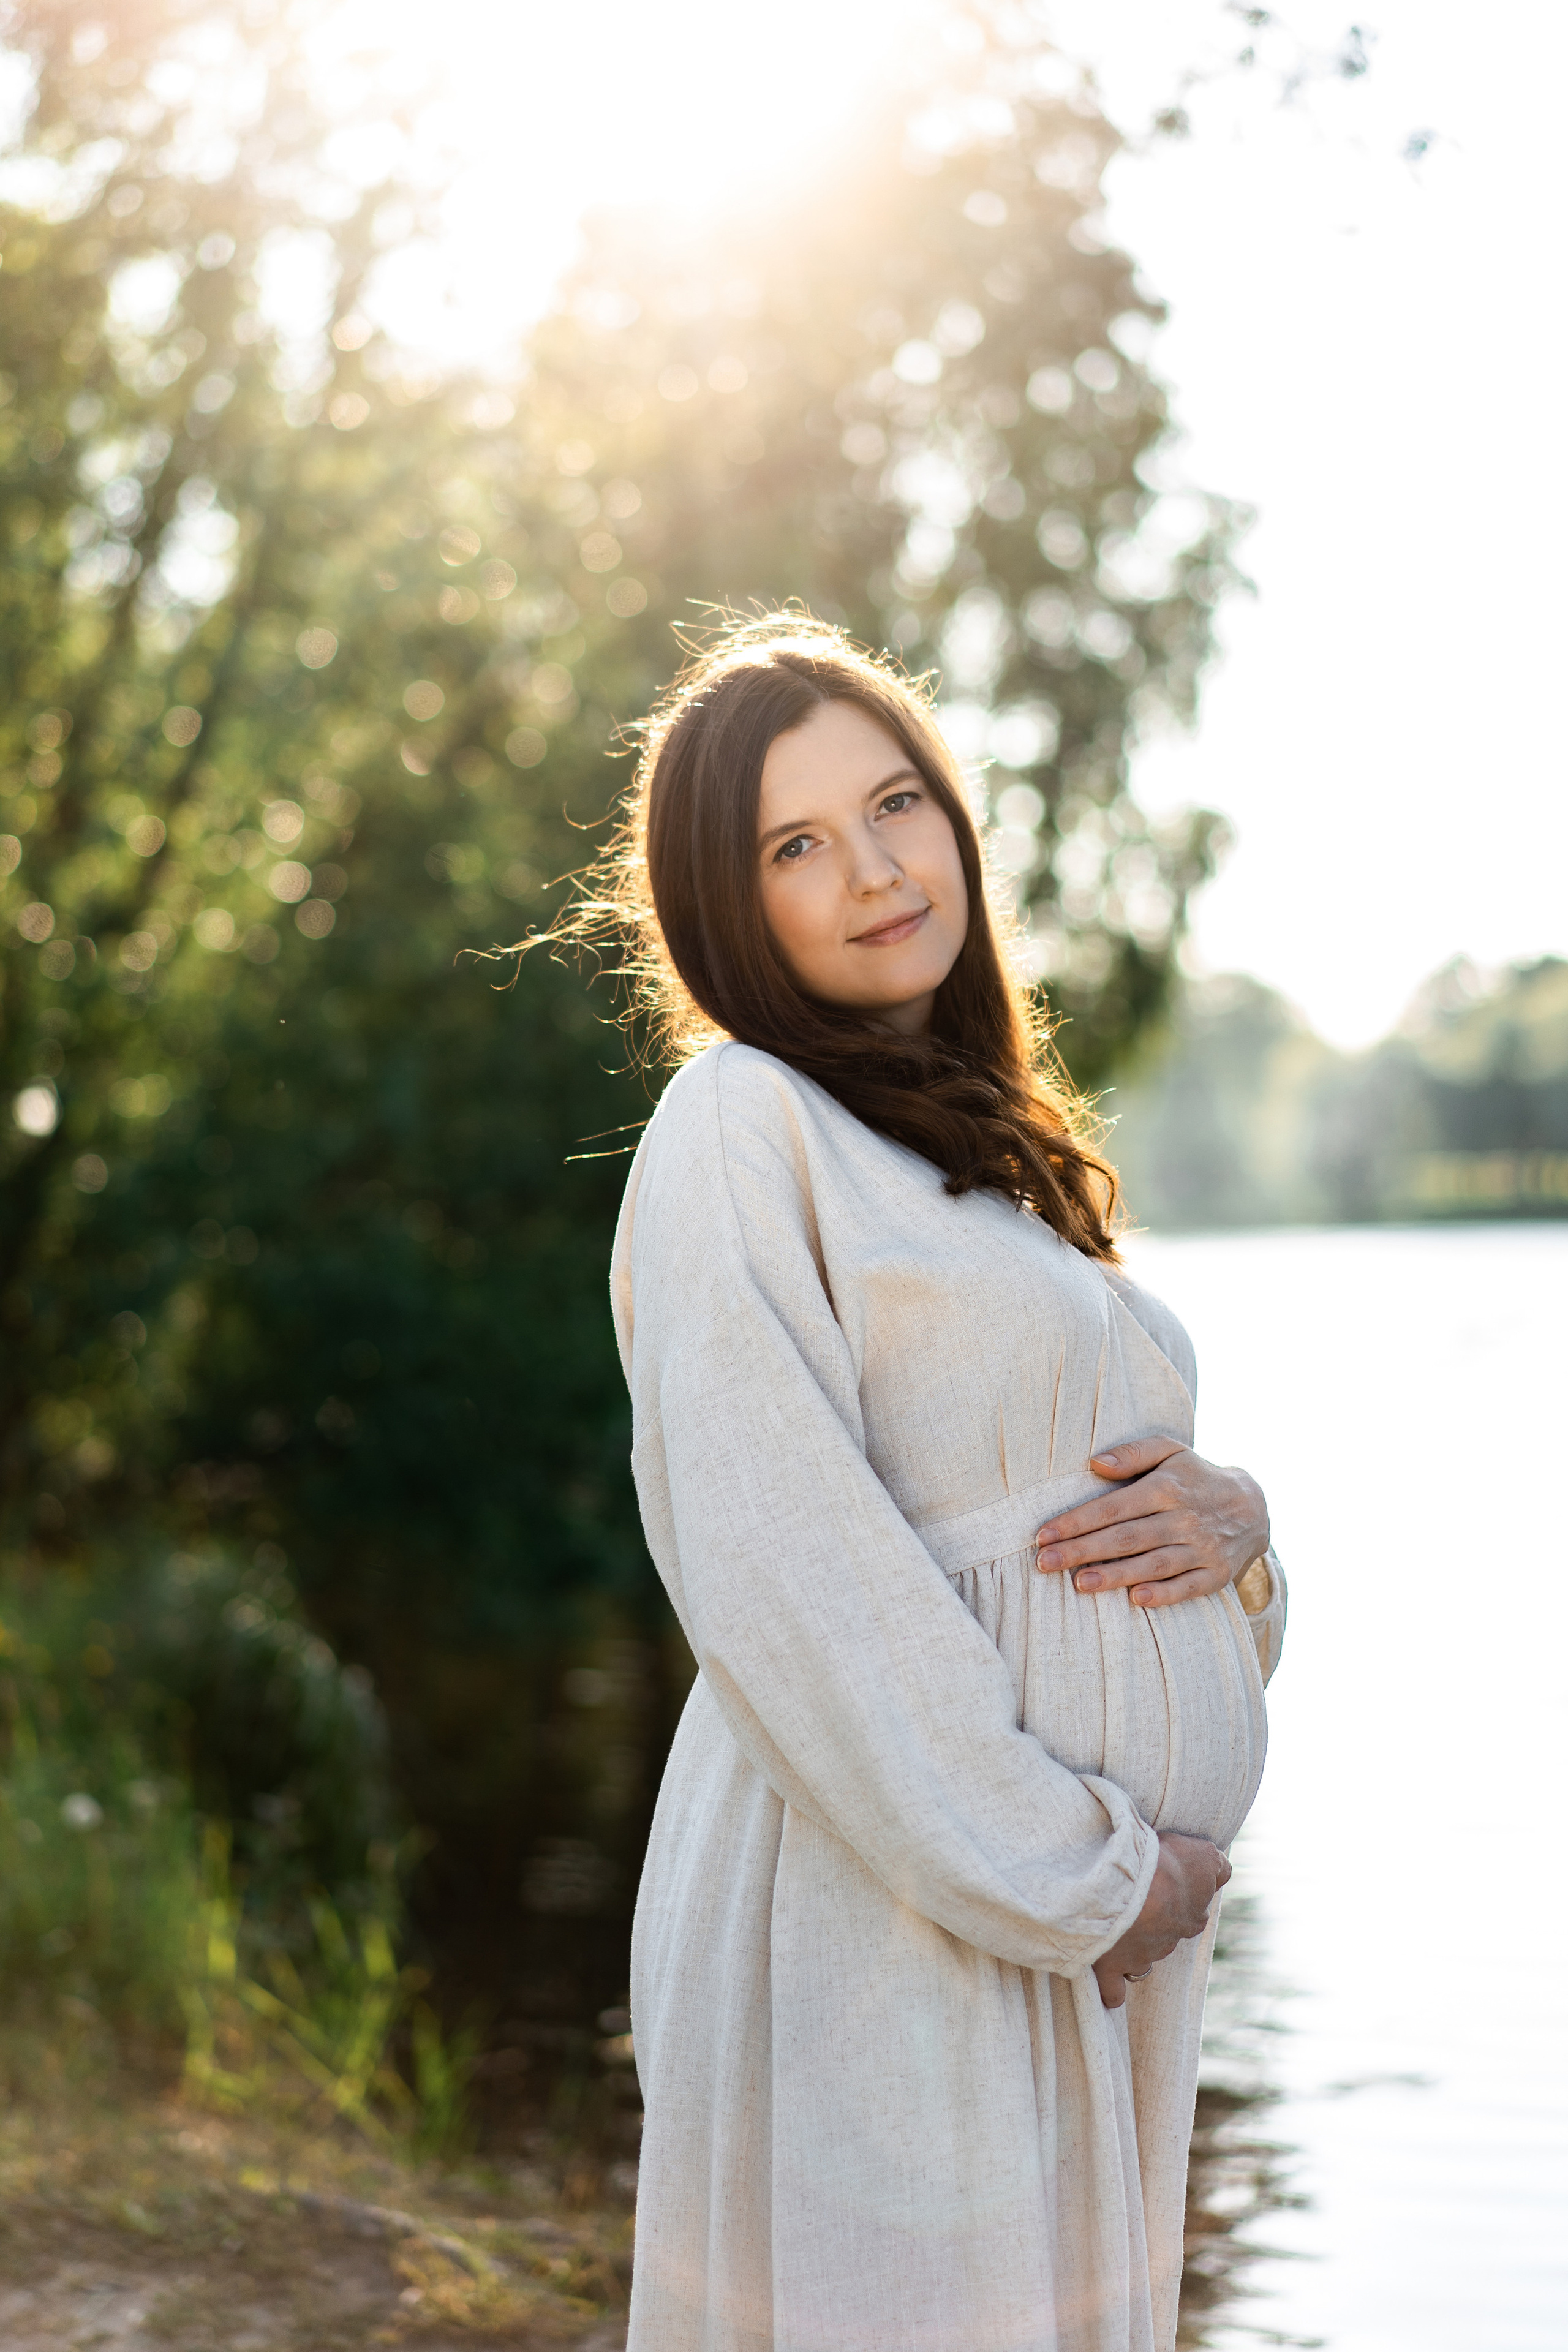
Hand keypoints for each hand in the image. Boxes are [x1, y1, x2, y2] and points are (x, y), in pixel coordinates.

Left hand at [1035, 1437, 1268, 1610]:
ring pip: (1152, 1564)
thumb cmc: (1195, 1477)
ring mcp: (1202, 1549)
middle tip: (1044, 1563)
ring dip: (1115, 1575)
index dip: (1076, 1521)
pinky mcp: (1215, 1575)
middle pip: (1125, 1538)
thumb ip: (1133, 1453)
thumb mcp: (1170, 1451)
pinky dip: (1164, 1594)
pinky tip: (1136, 1599)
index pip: (1113, 1507)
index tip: (1043, 1534)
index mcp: (1166, 1488)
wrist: (1253, 1506)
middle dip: (1082, 1550)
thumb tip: (1096, 1463)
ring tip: (1079, 1584)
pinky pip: (1187, 1587)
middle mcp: (1184, 1518)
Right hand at [1093, 1831, 1230, 2007]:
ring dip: (1131, 1948)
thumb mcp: (1203, 1855)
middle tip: (1135, 1900)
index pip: (1193, 1913)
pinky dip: (1111, 1989)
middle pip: (1165, 1936)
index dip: (1177, 1898)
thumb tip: (1222, 1870)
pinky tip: (1107, 1977)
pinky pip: (1114, 1990)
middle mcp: (1171, 1941)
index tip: (1161, 1883)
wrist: (1130, 1885)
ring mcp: (1141, 1957)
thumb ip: (1214, 1864)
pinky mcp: (1112, 1967)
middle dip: (1153, 1924)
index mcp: (1192, 1917)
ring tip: (1113, 1929)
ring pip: (1141, 1960)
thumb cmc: (1163, 1863)